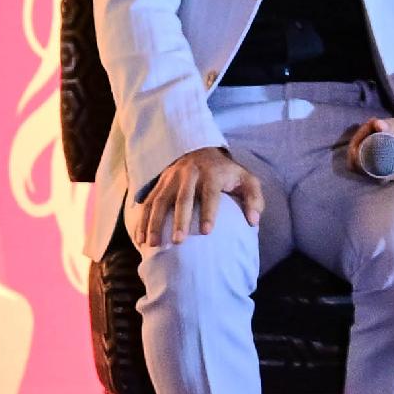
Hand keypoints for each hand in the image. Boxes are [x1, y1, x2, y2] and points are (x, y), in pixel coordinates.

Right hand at [136, 148, 260, 247]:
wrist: (200, 150)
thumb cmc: (226, 173)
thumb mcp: (246, 180)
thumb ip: (254, 199)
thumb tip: (253, 222)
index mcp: (212, 173)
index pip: (210, 194)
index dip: (208, 213)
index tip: (206, 232)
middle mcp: (189, 174)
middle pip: (182, 198)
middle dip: (179, 220)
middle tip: (178, 241)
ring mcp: (171, 178)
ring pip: (160, 200)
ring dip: (155, 222)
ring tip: (153, 243)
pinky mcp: (159, 183)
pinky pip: (148, 202)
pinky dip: (142, 220)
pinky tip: (140, 238)